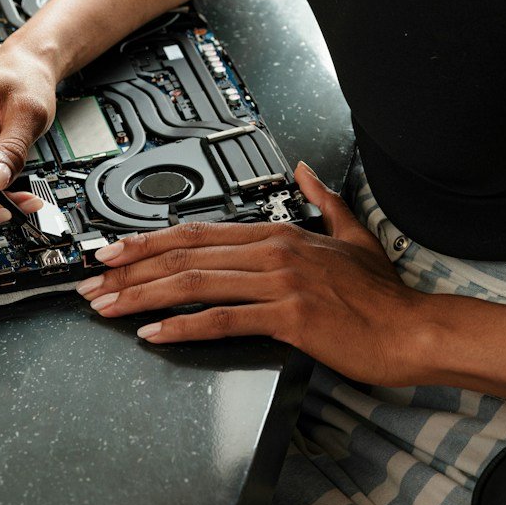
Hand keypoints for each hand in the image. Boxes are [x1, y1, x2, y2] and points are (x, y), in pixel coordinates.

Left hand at [75, 162, 433, 385]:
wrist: (412, 329)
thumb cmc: (382, 296)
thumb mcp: (352, 234)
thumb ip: (324, 200)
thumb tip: (306, 171)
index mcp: (280, 233)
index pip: (198, 232)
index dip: (149, 240)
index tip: (114, 251)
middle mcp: (273, 252)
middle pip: (185, 254)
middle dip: (131, 269)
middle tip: (93, 282)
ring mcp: (280, 282)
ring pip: (194, 283)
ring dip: (142, 296)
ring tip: (108, 308)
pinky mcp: (288, 316)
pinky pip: (223, 319)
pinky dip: (182, 325)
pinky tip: (154, 333)